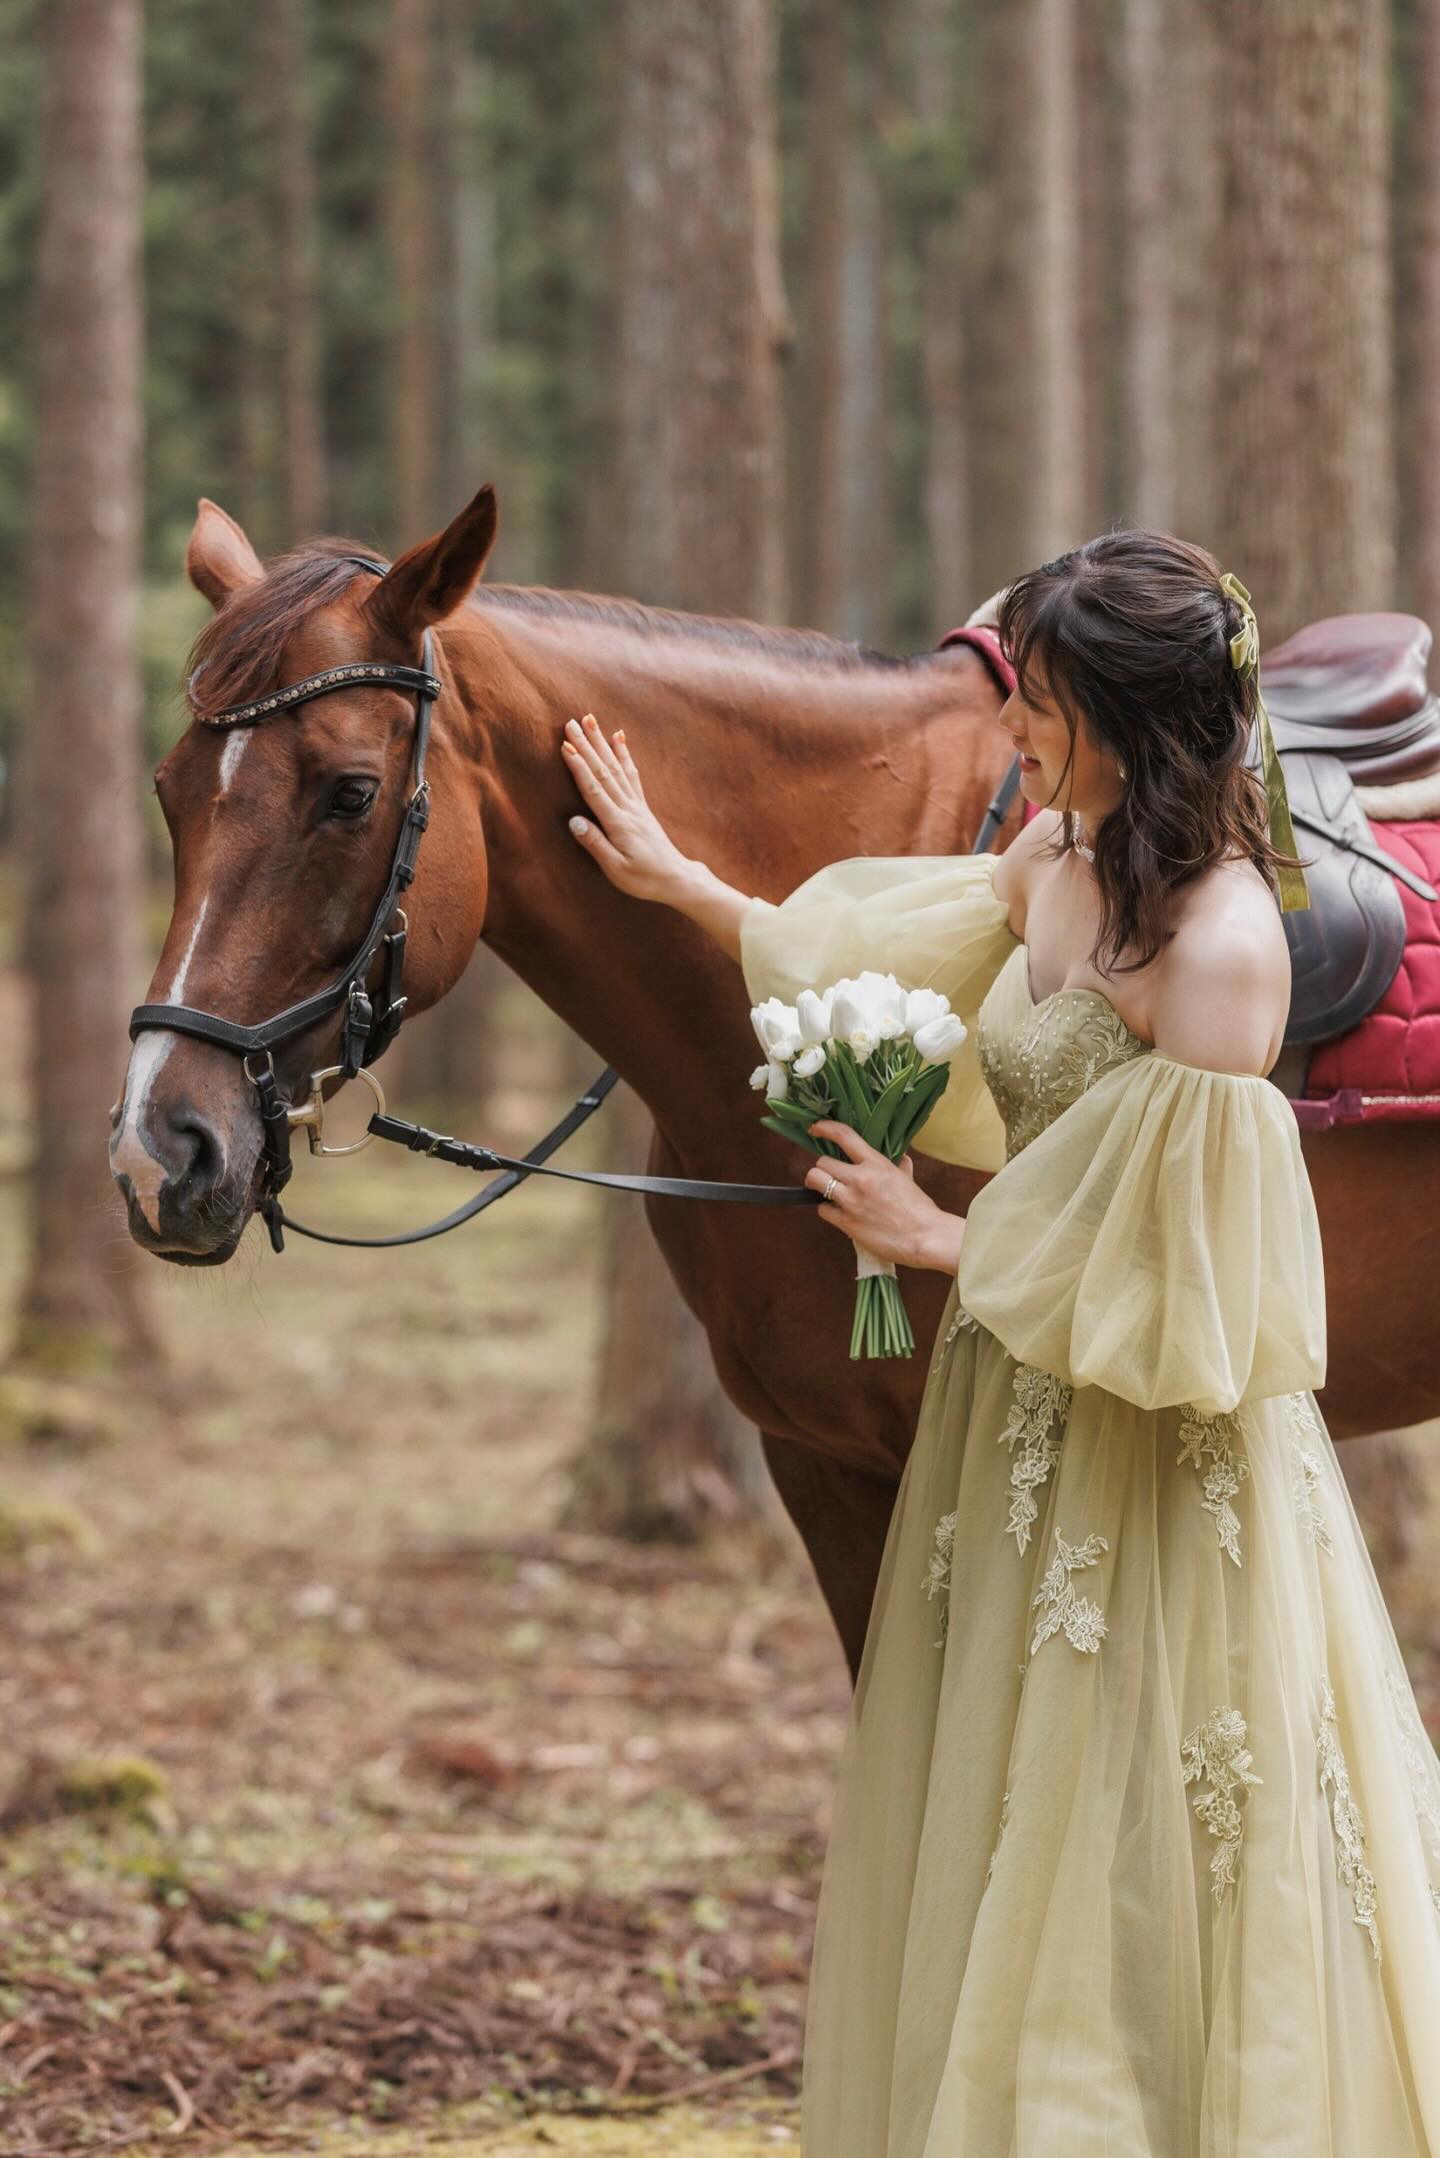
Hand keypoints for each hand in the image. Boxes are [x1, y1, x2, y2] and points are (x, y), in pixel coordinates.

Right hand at [562, 712, 693, 903]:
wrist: (675, 879)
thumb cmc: (644, 878)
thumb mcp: (616, 869)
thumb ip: (595, 844)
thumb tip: (574, 821)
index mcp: (618, 824)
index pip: (595, 790)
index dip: (579, 767)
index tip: (566, 746)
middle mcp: (628, 808)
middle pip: (604, 771)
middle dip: (587, 745)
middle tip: (571, 722)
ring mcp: (637, 804)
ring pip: (616, 767)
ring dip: (602, 742)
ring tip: (591, 720)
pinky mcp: (641, 805)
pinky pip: (631, 774)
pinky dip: (624, 754)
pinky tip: (619, 737)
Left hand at [803, 1120, 964, 1273]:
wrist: (925, 1237)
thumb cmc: (921, 1210)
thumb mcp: (909, 1181)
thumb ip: (901, 1168)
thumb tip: (902, 1159)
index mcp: (877, 1164)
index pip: (844, 1136)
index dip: (825, 1129)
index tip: (816, 1129)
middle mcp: (861, 1178)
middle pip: (822, 1163)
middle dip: (823, 1170)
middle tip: (830, 1177)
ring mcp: (852, 1200)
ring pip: (815, 1181)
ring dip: (817, 1186)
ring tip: (826, 1192)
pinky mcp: (846, 1222)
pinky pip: (822, 1209)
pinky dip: (827, 1210)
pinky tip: (838, 1213)